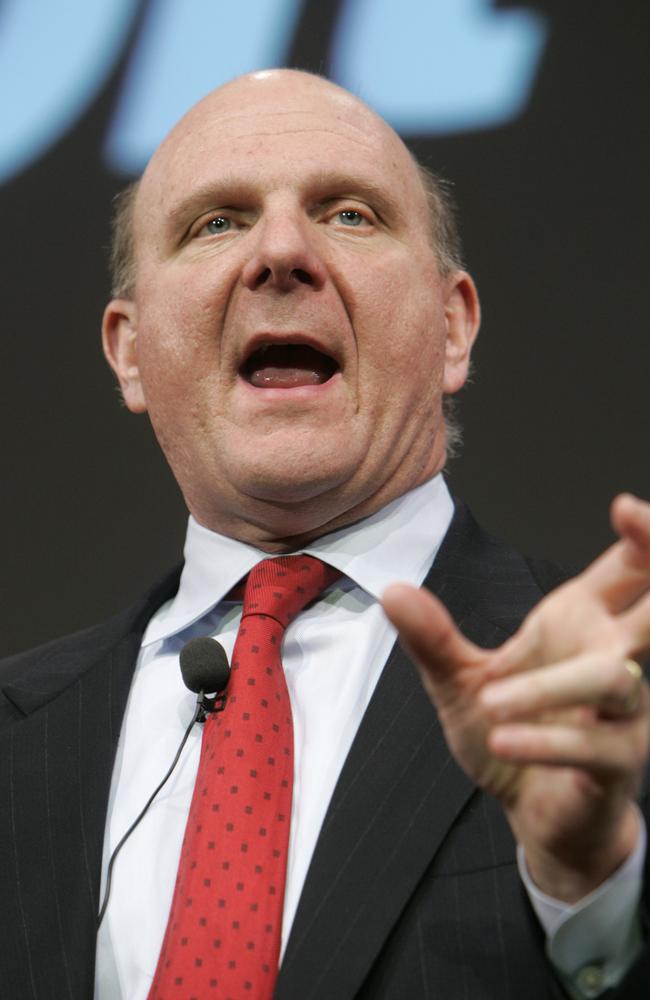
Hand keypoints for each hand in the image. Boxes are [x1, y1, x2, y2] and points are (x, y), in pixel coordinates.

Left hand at [382, 494, 649, 902]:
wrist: (531, 812)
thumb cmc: (510, 734)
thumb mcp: (458, 683)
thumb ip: (433, 638)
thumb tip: (392, 590)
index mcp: (581, 625)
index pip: (626, 570)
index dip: (638, 536)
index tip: (624, 505)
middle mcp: (613, 659)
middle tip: (637, 526)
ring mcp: (623, 713)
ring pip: (611, 680)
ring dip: (548, 688)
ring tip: (490, 703)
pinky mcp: (617, 762)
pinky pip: (595, 745)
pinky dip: (546, 741)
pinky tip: (503, 741)